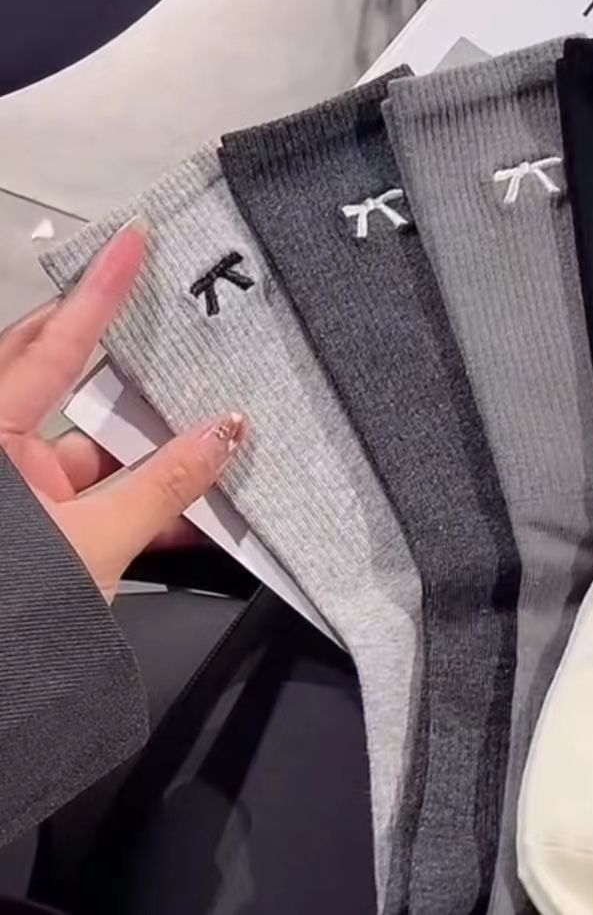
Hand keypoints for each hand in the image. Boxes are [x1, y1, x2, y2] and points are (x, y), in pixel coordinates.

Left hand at [0, 216, 245, 602]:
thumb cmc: (15, 610)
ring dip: (158, 450)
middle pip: (66, 380)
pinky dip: (155, 504)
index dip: (100, 292)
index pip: (53, 347)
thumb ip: (164, 487)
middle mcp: (5, 452)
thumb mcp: (93, 545)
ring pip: (100, 450)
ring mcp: (27, 490)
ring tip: (220, 430)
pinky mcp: (53, 525)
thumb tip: (228, 435)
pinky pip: (110, 498)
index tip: (134, 241)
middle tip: (170, 315)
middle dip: (123, 353)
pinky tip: (204, 513)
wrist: (4, 693)